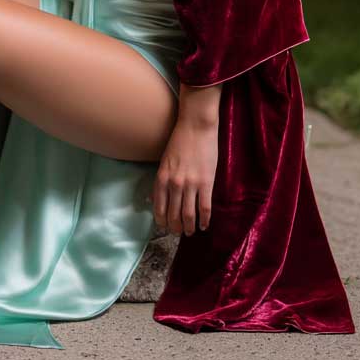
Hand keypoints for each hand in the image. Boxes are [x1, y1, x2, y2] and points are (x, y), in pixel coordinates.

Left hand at [153, 117, 218, 235]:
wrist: (196, 126)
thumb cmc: (180, 141)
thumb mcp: (164, 161)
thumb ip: (161, 180)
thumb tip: (153, 198)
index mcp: (161, 178)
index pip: (159, 207)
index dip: (162, 221)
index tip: (165, 227)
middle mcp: (174, 184)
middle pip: (174, 214)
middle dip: (175, 227)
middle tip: (179, 233)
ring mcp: (190, 184)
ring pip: (188, 215)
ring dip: (189, 227)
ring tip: (190, 232)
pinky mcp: (206, 183)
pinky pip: (205, 208)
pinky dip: (205, 220)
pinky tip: (205, 225)